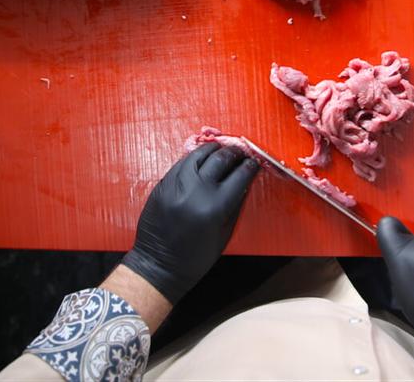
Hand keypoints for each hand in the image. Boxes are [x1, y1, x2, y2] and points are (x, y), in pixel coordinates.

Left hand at [121, 144, 258, 302]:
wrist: (159, 265)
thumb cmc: (196, 257)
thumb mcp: (224, 234)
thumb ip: (235, 206)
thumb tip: (244, 182)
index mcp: (215, 207)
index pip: (240, 176)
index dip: (250, 166)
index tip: (254, 162)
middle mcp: (196, 190)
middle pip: (221, 160)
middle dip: (234, 153)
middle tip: (241, 151)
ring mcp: (176, 185)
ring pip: (198, 154)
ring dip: (214, 149)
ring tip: (222, 148)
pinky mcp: (163, 184)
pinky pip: (181, 163)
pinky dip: (194, 157)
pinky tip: (202, 158)